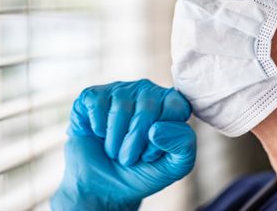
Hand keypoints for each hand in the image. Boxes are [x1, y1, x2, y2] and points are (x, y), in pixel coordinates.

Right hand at [51, 79, 196, 210]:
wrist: (100, 185)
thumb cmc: (139, 172)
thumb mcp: (173, 167)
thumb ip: (184, 146)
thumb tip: (158, 128)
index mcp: (170, 104)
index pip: (177, 107)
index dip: (165, 137)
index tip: (152, 154)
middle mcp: (147, 91)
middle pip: (148, 108)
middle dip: (136, 142)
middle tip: (128, 159)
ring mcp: (119, 90)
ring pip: (121, 107)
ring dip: (115, 140)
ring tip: (113, 150)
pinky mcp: (93, 95)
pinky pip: (98, 104)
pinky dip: (98, 128)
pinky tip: (99, 134)